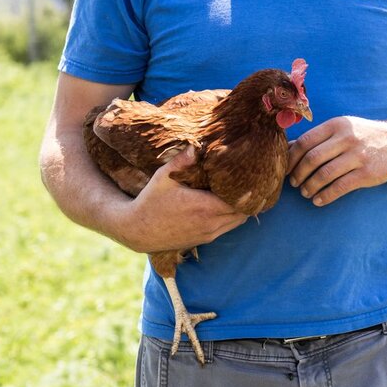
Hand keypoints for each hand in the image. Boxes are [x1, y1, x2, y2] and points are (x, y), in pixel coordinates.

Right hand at [113, 147, 246, 252]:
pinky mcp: (204, 240)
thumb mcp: (164, 178)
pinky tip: (227, 204)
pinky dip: (232, 217)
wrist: (137, 230)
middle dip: (248, 198)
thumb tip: (195, 146)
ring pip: (238, 221)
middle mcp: (210, 223)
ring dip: (241, 208)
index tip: (249, 175)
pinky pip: (228, 228)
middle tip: (248, 181)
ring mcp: (208, 234)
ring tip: (239, 191)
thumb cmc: (151, 201)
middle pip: (244, 211)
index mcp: (204, 207)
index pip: (240, 201)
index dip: (248, 189)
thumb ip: (181, 161)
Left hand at [287, 117, 386, 205]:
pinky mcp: (367, 173)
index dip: (291, 158)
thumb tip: (287, 148)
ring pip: (324, 175)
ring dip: (310, 187)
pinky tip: (318, 200)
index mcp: (337, 125)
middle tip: (294, 183)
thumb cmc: (361, 136)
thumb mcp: (342, 128)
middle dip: (298, 174)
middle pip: (312, 159)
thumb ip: (318, 137)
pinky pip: (340, 187)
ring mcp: (358, 155)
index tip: (286, 169)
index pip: (305, 141)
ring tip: (306, 192)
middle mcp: (347, 138)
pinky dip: (325, 196)